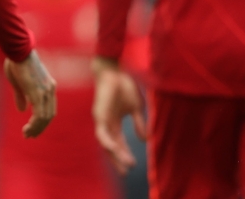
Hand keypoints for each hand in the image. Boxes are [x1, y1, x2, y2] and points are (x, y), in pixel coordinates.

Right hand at [3, 50, 56, 137]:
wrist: (18, 49)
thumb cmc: (17, 61)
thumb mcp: (19, 81)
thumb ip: (22, 96)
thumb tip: (22, 110)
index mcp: (48, 86)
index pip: (49, 109)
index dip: (42, 121)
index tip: (32, 129)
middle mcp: (50, 89)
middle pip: (49, 115)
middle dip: (40, 128)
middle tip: (30, 136)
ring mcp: (46, 91)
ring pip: (45, 117)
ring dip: (36, 129)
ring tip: (27, 135)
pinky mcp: (38, 92)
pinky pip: (39, 114)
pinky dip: (35, 125)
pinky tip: (27, 129)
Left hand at [92, 57, 145, 174]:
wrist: (115, 72)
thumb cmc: (124, 86)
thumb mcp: (136, 108)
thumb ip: (138, 123)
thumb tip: (145, 140)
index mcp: (115, 122)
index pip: (119, 143)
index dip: (125, 154)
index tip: (133, 165)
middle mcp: (107, 123)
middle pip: (111, 146)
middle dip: (118, 159)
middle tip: (125, 173)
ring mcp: (101, 120)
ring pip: (106, 143)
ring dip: (115, 154)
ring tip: (125, 165)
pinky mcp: (98, 115)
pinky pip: (101, 133)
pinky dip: (107, 142)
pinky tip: (113, 149)